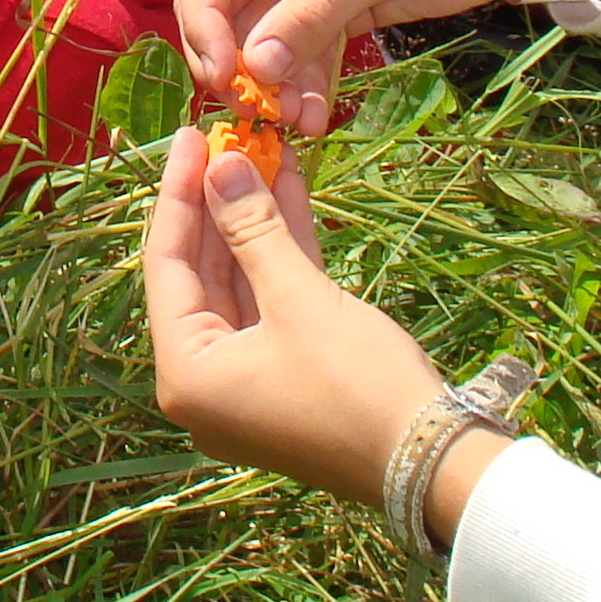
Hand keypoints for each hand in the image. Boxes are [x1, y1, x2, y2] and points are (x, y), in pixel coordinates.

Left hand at [144, 133, 503, 534]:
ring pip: (241, 285)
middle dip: (219, 204)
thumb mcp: (299, 298)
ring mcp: (245, 384)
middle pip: (201, 274)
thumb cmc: (358, 385)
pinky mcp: (285, 378)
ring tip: (263, 154)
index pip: (166, 265)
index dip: (179, 195)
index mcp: (186, 374)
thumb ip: (252, 228)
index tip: (190, 137)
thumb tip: (220, 164)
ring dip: (253, 222)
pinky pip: (271, 306)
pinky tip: (290, 196)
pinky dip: (280, 256)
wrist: (434, 465)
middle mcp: (204, 384)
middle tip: (226, 138)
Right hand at [174, 0, 581, 115]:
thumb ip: (313, 11)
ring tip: (294, 122)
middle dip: (236, 57)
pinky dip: (304, 80)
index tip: (221, 72)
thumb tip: (254, 67)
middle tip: (252, 109)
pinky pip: (303, 45)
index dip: (202, 16)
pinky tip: (314, 115)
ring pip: (263, 32)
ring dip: (272, 80)